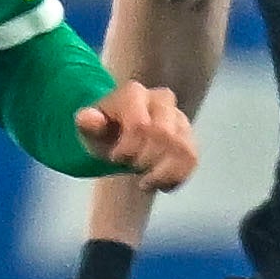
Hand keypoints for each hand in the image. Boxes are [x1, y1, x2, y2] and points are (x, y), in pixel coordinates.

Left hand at [76, 81, 197, 188]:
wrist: (118, 134)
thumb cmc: (103, 131)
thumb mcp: (88, 128)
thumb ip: (87, 123)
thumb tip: (87, 118)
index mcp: (134, 93)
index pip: (140, 125)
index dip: (128, 150)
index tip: (115, 158)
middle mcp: (162, 100)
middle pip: (165, 136)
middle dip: (146, 160)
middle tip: (131, 168)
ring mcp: (179, 118)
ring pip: (184, 148)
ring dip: (163, 174)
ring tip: (145, 183)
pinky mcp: (189, 137)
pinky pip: (192, 159)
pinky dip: (176, 178)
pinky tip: (160, 184)